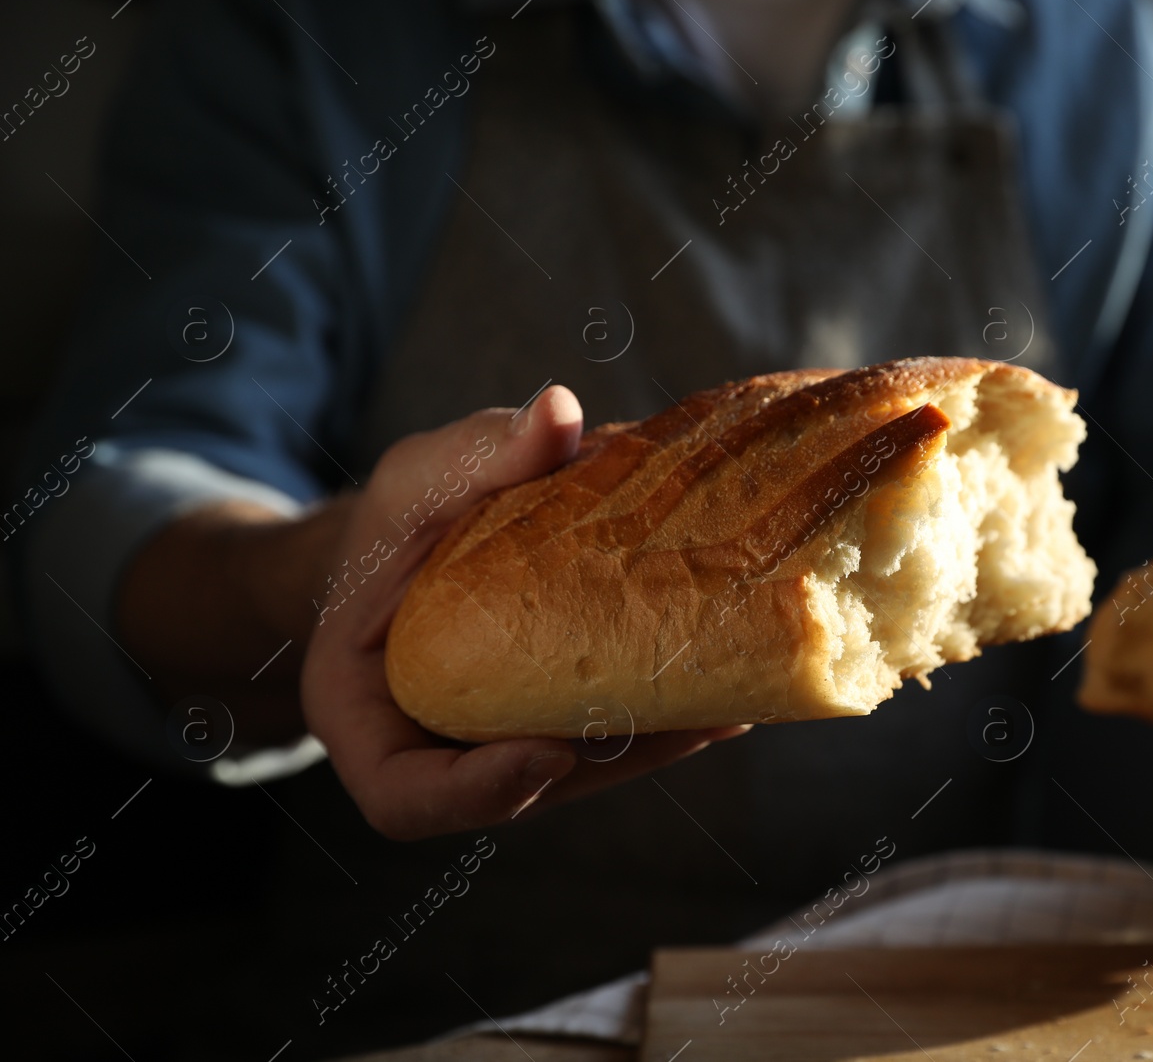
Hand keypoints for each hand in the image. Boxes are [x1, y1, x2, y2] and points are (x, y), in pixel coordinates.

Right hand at [300, 388, 748, 840]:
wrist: (421, 538)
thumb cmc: (399, 517)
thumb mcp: (420, 477)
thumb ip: (476, 456)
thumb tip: (559, 413)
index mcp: (364, 712)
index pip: (403, 795)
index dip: (475, 793)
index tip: (549, 752)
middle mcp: (434, 748)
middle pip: (517, 789)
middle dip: (606, 761)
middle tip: (687, 721)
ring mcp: (501, 744)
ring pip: (578, 770)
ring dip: (658, 743)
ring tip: (731, 700)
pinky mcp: (556, 723)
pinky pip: (607, 734)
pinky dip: (666, 711)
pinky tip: (731, 679)